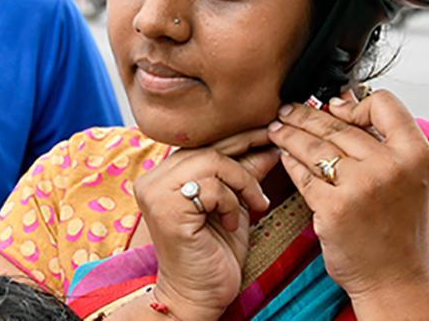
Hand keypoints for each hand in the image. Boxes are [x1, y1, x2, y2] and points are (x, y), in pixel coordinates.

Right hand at [133, 128, 281, 320]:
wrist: (198, 295)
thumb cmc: (215, 252)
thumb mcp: (235, 204)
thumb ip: (245, 174)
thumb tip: (270, 145)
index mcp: (165, 174)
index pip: (204, 143)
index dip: (238, 136)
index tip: (269, 132)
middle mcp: (153, 178)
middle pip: (208, 147)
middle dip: (246, 153)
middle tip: (274, 152)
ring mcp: (155, 192)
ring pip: (212, 162)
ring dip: (242, 182)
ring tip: (255, 204)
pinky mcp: (166, 209)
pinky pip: (210, 186)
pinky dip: (230, 203)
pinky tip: (232, 223)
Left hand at [267, 90, 428, 301]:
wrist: (396, 278)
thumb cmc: (398, 227)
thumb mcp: (406, 176)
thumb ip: (380, 140)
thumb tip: (344, 99)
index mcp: (415, 154)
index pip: (384, 103)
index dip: (356, 102)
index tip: (335, 106)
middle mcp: (391, 167)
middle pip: (338, 124)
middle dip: (304, 114)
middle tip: (287, 110)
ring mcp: (361, 187)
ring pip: (314, 145)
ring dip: (289, 134)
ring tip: (276, 129)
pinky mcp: (334, 207)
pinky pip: (303, 174)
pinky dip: (289, 162)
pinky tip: (282, 156)